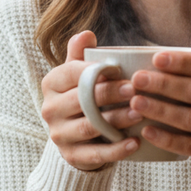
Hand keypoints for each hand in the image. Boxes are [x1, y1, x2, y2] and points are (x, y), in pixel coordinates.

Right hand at [40, 31, 142, 169]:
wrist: (76, 136)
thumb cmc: (83, 95)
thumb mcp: (79, 73)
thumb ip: (81, 54)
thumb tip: (87, 34)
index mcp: (51, 84)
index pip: (71, 73)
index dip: (96, 71)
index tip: (120, 68)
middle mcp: (50, 109)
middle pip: (81, 100)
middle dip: (109, 94)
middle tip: (135, 89)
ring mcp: (59, 135)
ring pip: (89, 127)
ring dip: (116, 120)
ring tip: (140, 113)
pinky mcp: (71, 156)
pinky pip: (95, 154)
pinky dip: (116, 150)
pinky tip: (135, 142)